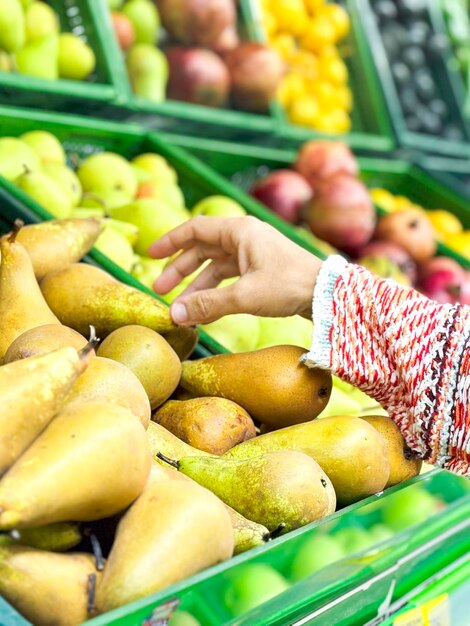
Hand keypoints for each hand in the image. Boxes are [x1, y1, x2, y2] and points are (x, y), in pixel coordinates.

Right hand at [149, 216, 322, 325]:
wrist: (327, 295)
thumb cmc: (289, 286)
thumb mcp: (244, 296)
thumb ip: (207, 304)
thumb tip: (173, 315)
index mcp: (239, 231)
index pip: (195, 229)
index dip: (170, 241)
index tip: (150, 254)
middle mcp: (244, 237)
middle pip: (202, 248)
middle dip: (179, 269)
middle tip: (160, 289)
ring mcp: (253, 252)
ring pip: (215, 265)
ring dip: (196, 285)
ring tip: (180, 307)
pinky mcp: (260, 269)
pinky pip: (229, 276)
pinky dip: (215, 291)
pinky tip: (204, 309)